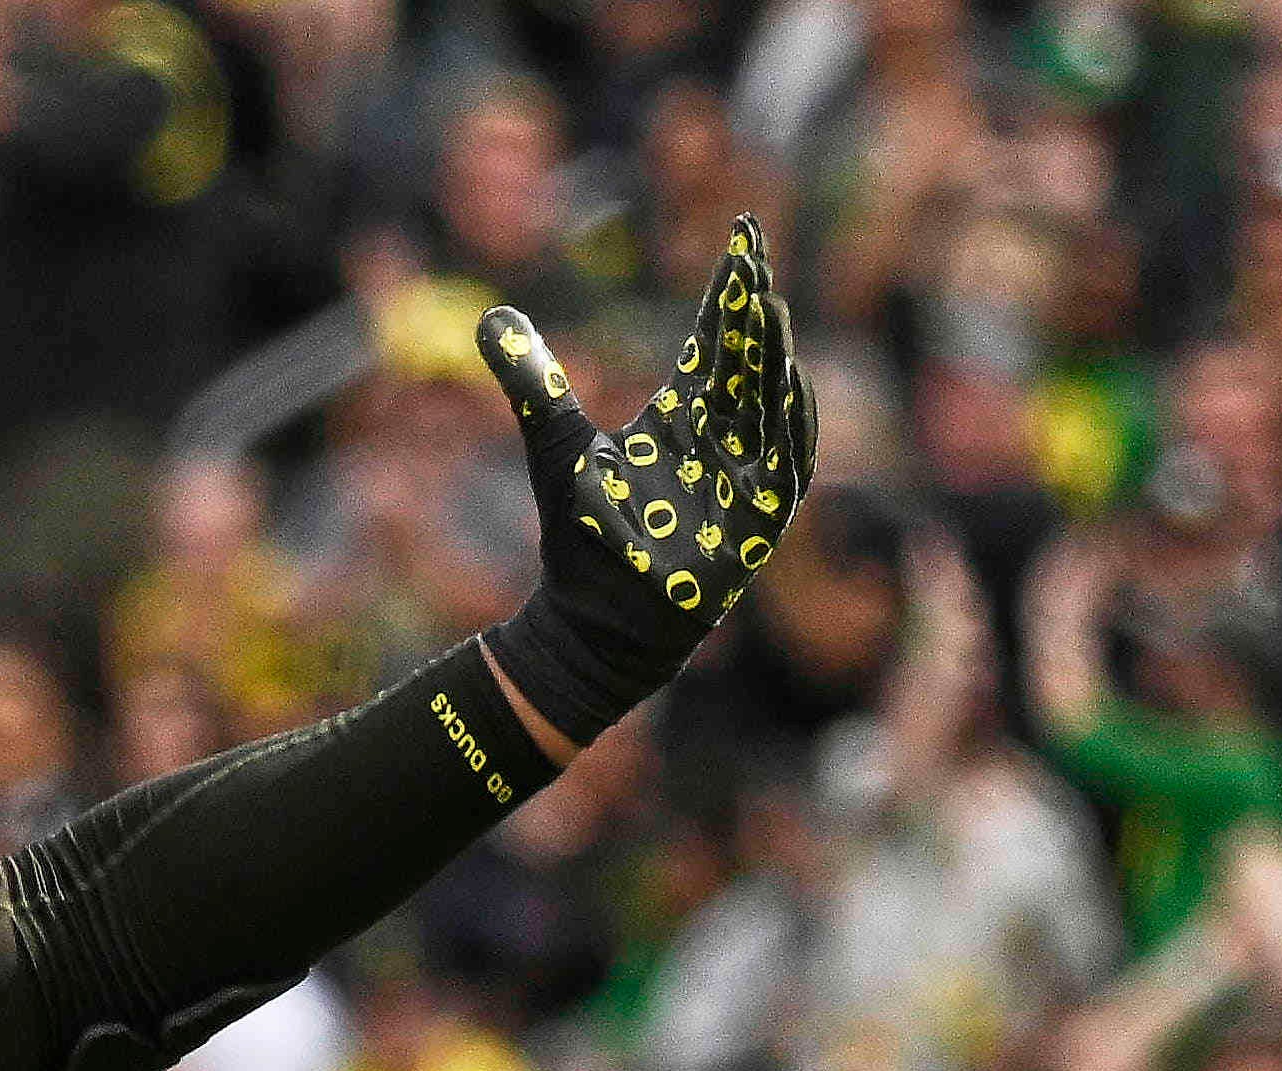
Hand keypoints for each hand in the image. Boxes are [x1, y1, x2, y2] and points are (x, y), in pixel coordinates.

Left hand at [479, 216, 815, 742]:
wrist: (591, 622)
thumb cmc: (582, 539)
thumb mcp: (555, 445)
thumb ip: (532, 380)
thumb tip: (489, 315)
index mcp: (683, 416)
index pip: (716, 341)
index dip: (730, 291)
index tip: (742, 236)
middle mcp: (722, 439)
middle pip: (748, 362)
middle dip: (754, 312)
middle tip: (754, 257)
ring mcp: (744, 480)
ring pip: (771, 404)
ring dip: (774, 359)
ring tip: (769, 309)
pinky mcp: (756, 524)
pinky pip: (788, 467)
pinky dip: (792, 428)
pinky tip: (792, 386)